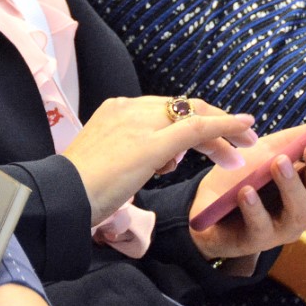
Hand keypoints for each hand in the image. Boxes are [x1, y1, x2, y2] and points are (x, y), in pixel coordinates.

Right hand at [61, 95, 258, 225]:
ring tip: (241, 153)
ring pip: (194, 116)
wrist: (60, 197)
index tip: (212, 137)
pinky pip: (196, 128)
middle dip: (217, 122)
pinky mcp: (150, 143)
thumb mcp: (108, 160)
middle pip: (183, 108)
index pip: (165, 109)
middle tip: (242, 139)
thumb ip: (135, 152)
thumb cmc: (79, 189)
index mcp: (116, 110)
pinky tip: (244, 130)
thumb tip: (165, 159)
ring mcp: (139, 123)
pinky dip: (225, 127)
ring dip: (224, 131)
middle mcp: (128, 108)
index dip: (194, 120)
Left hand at [189, 125, 305, 266]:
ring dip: (290, 186)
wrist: (206, 203)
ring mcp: (282, 228)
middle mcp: (305, 210)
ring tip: (279, 163)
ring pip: (298, 211)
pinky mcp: (255, 240)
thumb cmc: (247, 175)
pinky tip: (247, 192)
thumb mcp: (274, 150)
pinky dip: (255, 208)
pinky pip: (260, 226)